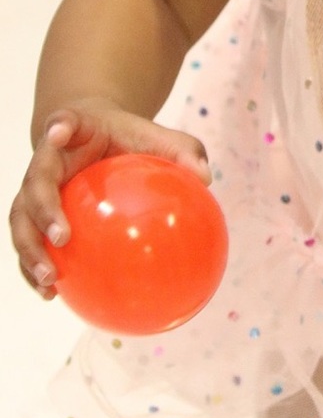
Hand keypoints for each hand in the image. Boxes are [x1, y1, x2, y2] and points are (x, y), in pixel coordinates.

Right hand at [9, 97, 210, 299]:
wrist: (94, 134)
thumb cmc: (131, 137)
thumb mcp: (160, 138)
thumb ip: (183, 152)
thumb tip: (207, 178)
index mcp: (72, 130)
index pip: (61, 123)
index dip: (56, 127)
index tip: (58, 132)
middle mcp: (45, 160)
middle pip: (32, 184)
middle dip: (41, 211)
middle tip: (62, 238)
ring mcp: (34, 189)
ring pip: (20, 219)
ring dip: (29, 251)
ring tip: (49, 280)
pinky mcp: (34, 214)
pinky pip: (31, 241)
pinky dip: (34, 267)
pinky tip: (52, 294)